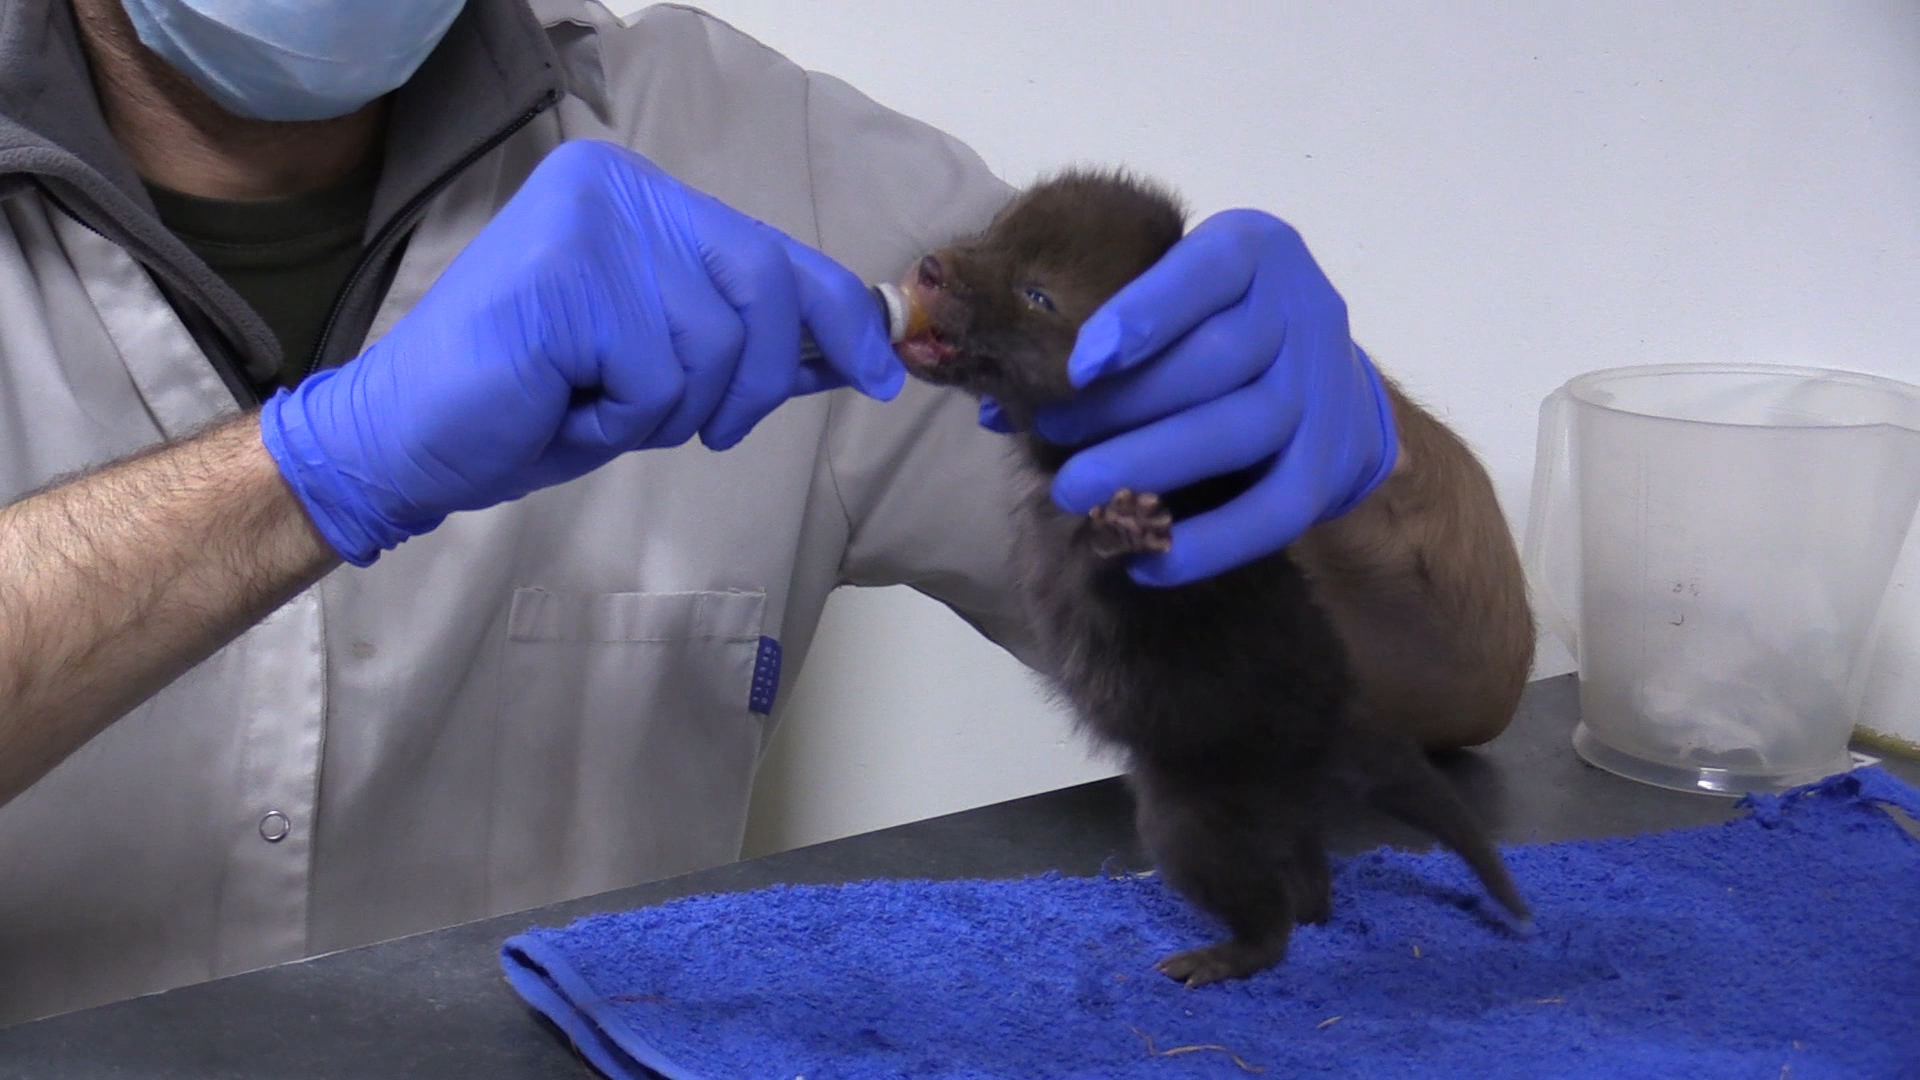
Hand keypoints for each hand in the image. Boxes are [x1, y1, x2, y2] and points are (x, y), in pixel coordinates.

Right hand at [261, 139, 902, 565]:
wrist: (410, 438)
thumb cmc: (534, 401)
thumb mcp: (663, 368)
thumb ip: (746, 344)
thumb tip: (851, 347)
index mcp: (637, 195)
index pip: (772, 249)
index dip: (839, 315)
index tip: (881, 371)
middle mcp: (615, 188)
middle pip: (761, 290)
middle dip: (755, 381)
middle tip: (711, 428)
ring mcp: (587, 226)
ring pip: (712, 345)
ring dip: (668, 408)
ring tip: (597, 402)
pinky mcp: (563, 279)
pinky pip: (655, 377)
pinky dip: (621, 419)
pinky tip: (563, 404)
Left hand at [1004, 209, 1396, 586]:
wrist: (1324, 382)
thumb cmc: (1211, 328)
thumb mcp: (1170, 297)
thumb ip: (1100, 331)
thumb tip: (994, 405)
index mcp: (1255, 250)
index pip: (1208, 270)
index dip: (1143, 316)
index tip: (1080, 365)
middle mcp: (1302, 309)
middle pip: (1219, 358)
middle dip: (1127, 404)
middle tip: (1051, 435)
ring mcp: (1324, 388)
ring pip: (1246, 428)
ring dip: (1154, 465)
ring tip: (1079, 491)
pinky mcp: (1333, 462)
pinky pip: (1278, 510)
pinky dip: (1213, 542)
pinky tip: (1147, 560)